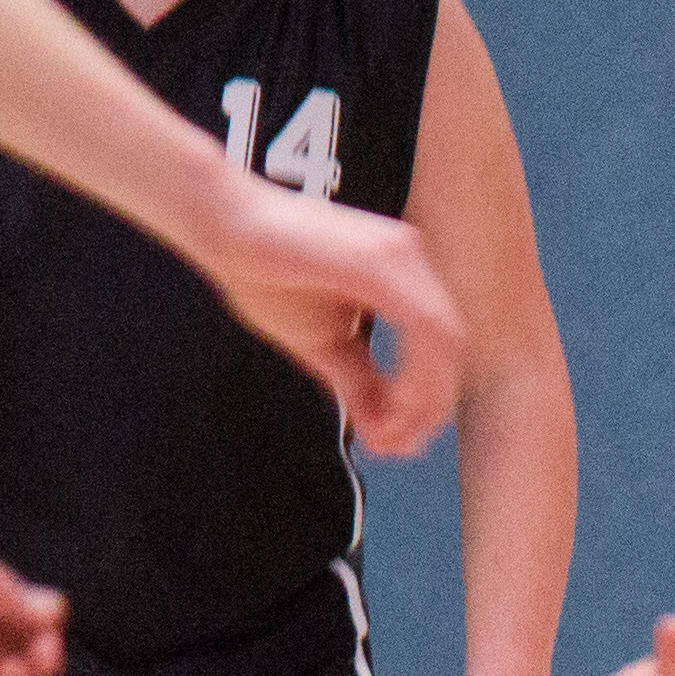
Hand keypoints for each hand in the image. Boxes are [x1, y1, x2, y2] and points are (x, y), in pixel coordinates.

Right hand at [203, 182, 463, 458]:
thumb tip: (381, 429)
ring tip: (395, 433)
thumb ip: (356, 382)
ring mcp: (400, 255)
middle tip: (401, 447)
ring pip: (446, 340)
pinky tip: (394, 404)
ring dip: (427, 397)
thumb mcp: (321, 343)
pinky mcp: (383, 262)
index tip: (399, 440)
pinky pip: (424, 327)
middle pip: (451, 346)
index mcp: (400, 273)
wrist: (223, 228)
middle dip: (432, 406)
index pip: (437, 345)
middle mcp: (410, 259)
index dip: (428, 400)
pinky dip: (416, 374)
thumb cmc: (262, 273)